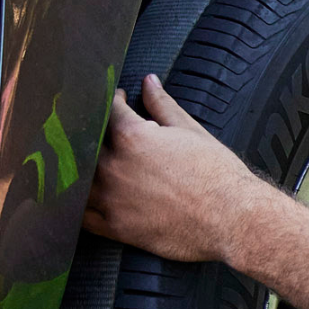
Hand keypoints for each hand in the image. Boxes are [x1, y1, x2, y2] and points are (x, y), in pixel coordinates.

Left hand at [84, 75, 270, 262]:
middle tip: (105, 132)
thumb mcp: (191, 131)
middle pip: (84, 143)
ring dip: (82, 169)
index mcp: (132, 137)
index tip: (118, 101)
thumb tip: (148, 82)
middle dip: (94, 133)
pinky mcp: (115, 227)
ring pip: (76, 180)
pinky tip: (89, 197)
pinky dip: (79, 205)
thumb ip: (163, 105)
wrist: (233, 219)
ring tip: (95, 165)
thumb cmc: (218, 175)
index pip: (108, 109)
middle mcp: (113, 166)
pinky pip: (82, 215)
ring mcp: (110, 199)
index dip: (112, 100)